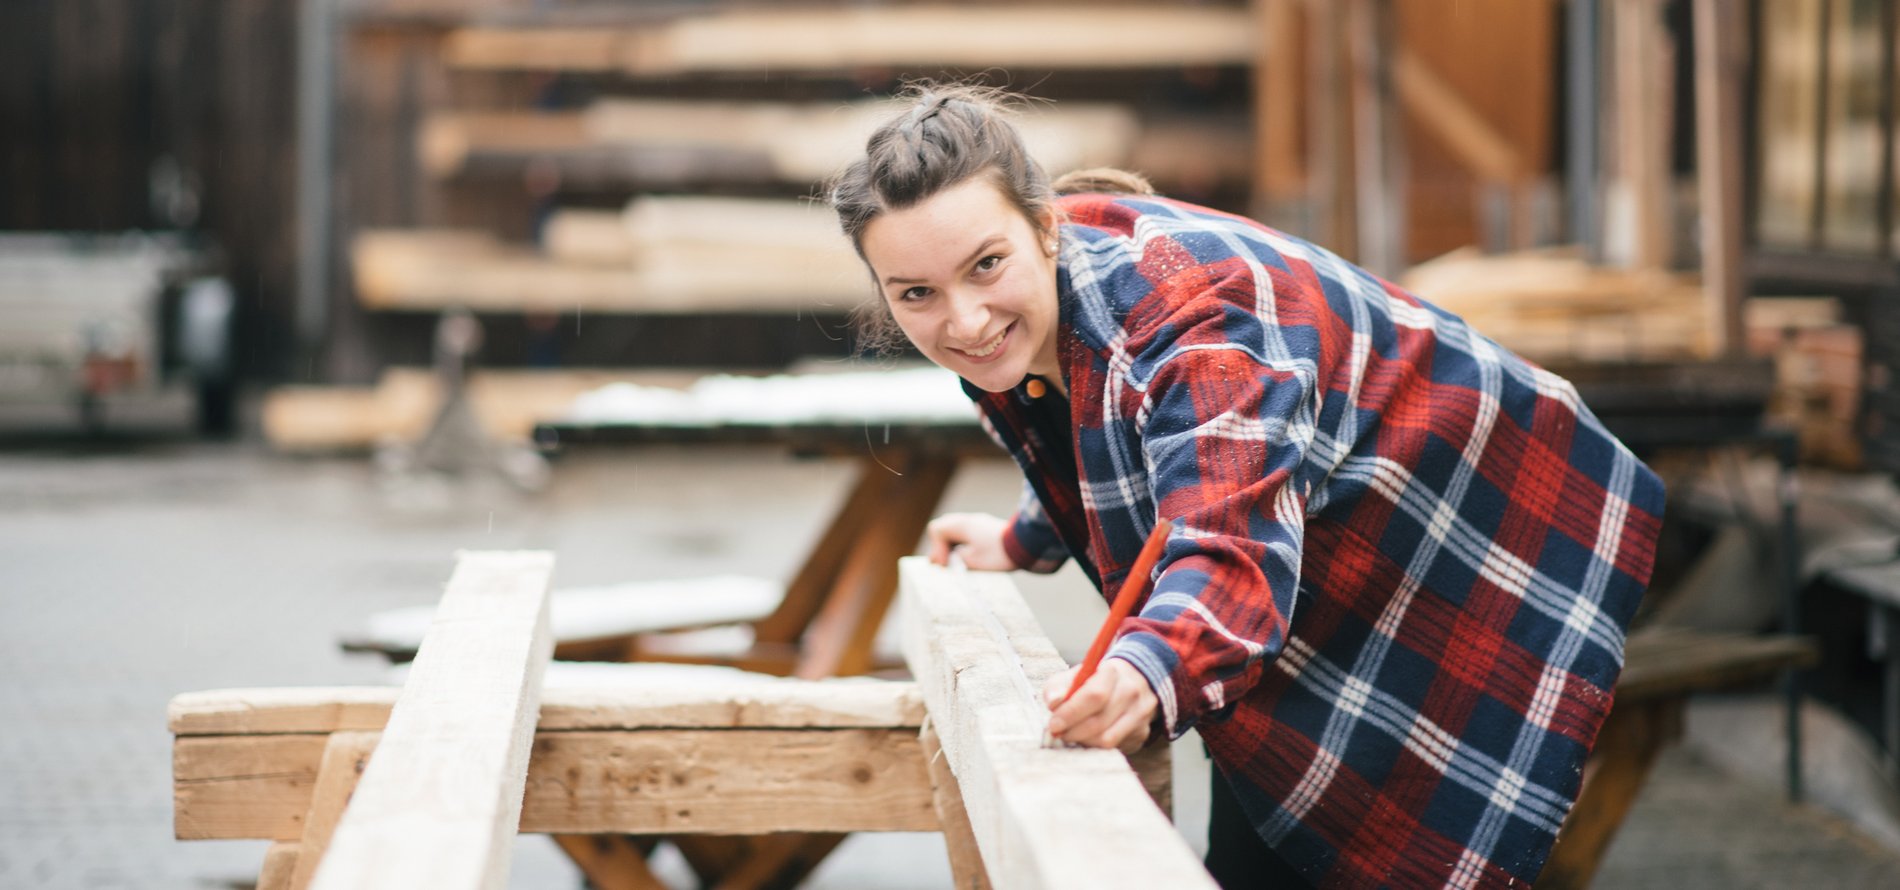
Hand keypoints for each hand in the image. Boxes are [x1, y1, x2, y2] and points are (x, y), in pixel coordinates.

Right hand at [924, 512, 1012, 569]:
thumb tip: (948, 561)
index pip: (937, 530)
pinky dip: (963, 544)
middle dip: (942, 546)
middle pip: (944, 527)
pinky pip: (967, 533)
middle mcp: (968, 520)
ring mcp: (978, 523)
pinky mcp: (987, 529)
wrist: (1026, 545)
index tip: (945, 563)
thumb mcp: (972, 561)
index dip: (936, 548)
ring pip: (956, 530)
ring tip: (957, 562)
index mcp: (961, 525)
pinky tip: (970, 556)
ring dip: (952, 545)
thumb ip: (955, 560)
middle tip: (946, 563)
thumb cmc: (998, 553)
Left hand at [1043, 658, 1157, 753]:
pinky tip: (1089, 737)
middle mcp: (1131, 691)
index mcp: (1112, 672)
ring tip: (1073, 735)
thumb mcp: (1074, 676)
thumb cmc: (1095, 681)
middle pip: (1099, 722)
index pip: (1094, 696)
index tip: (1054, 724)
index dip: (1070, 713)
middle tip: (1059, 734)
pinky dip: (1096, 746)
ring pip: (1107, 739)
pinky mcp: (1142, 732)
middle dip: (1073, 732)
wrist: (1130, 681)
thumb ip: (1058, 687)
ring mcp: (1140, 713)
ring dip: (1083, 741)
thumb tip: (1053, 703)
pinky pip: (1115, 747)